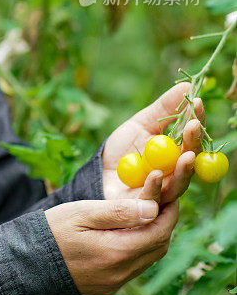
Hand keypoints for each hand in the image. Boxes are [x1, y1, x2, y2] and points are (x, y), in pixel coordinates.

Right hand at [45, 197, 177, 294]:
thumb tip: (153, 208)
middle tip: (163, 202)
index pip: (159, 232)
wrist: (26, 263)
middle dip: (165, 224)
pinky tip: (129, 235)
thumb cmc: (52, 231)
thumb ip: (119, 212)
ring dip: (153, 237)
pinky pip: (134, 268)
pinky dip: (139, 250)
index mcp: (116, 252)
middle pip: (158, 248)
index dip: (169, 213)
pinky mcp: (106, 288)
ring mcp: (114, 284)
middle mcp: (120, 273)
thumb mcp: (83, 213)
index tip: (170, 195)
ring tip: (147, 215)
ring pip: (148, 260)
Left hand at [102, 82, 204, 204]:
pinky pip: (152, 199)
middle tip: (194, 126)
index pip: (192, 137)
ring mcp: (161, 192)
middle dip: (193, 143)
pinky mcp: (143, 207)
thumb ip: (164, 108)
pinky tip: (155, 175)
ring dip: (183, 169)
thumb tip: (187, 86)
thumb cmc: (122, 149)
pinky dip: (154, 187)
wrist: (97, 173)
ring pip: (178, 183)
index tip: (197, 101)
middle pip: (190, 160)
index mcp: (176, 154)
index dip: (196, 119)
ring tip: (186, 155)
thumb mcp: (140, 123)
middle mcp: (174, 174)